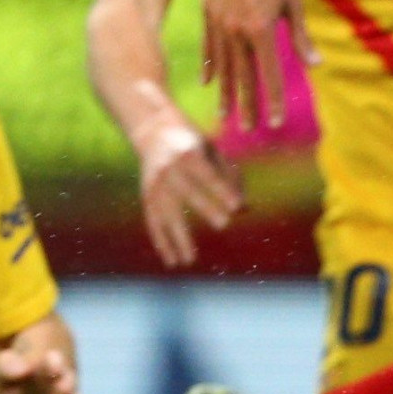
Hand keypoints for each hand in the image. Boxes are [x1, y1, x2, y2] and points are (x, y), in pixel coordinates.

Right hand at [136, 124, 245, 268]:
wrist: (153, 132)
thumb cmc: (192, 145)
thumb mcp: (212, 152)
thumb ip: (230, 178)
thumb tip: (245, 209)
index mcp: (188, 154)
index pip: (207, 174)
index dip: (221, 189)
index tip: (236, 206)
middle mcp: (169, 169)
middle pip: (188, 191)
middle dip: (206, 207)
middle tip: (223, 224)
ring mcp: (155, 184)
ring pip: (166, 214)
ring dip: (177, 238)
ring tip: (189, 262)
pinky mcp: (146, 196)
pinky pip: (153, 222)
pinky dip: (161, 242)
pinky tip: (171, 261)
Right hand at [202, 0, 295, 140]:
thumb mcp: (293, 3)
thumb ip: (301, 37)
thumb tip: (316, 65)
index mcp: (261, 29)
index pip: (268, 73)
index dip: (272, 100)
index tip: (275, 122)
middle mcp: (237, 30)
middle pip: (242, 75)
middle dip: (248, 105)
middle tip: (250, 129)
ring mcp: (218, 23)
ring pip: (222, 66)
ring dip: (226, 92)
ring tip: (225, 116)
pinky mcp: (208, 14)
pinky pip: (207, 47)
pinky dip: (208, 67)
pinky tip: (207, 84)